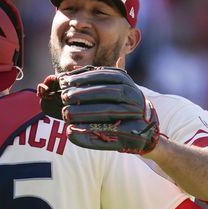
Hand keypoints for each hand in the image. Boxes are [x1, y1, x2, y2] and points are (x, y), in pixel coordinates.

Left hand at [39, 66, 160, 153]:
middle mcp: (133, 95)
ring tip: (66, 113)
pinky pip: (110, 131)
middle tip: (64, 97)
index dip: (83, 77)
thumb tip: (67, 74)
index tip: (64, 81)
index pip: (104, 75)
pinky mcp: (133, 134)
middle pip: (108, 91)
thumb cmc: (116, 105)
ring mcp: (136, 115)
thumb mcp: (107, 88)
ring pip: (109, 110)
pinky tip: (73, 131)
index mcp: (125, 81)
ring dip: (85, 112)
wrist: (143, 129)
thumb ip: (91, 81)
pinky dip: (90, 131)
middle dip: (83, 93)